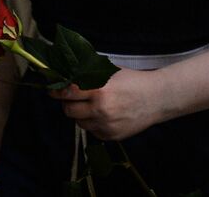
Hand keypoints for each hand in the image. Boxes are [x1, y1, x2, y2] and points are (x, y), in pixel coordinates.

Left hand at [49, 68, 166, 140]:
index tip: (52, 89)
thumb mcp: (111, 71)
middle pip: (68, 110)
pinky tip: (104, 114)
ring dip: (80, 113)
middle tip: (71, 97)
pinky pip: (91, 130)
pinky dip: (93, 122)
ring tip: (92, 105)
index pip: (67, 93)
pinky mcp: (109, 136)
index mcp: (99, 90)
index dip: (57, 91)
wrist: (156, 98)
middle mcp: (100, 110)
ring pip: (79, 122)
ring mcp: (105, 125)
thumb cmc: (134, 80)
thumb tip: (66, 75)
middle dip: (67, 103)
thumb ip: (89, 75)